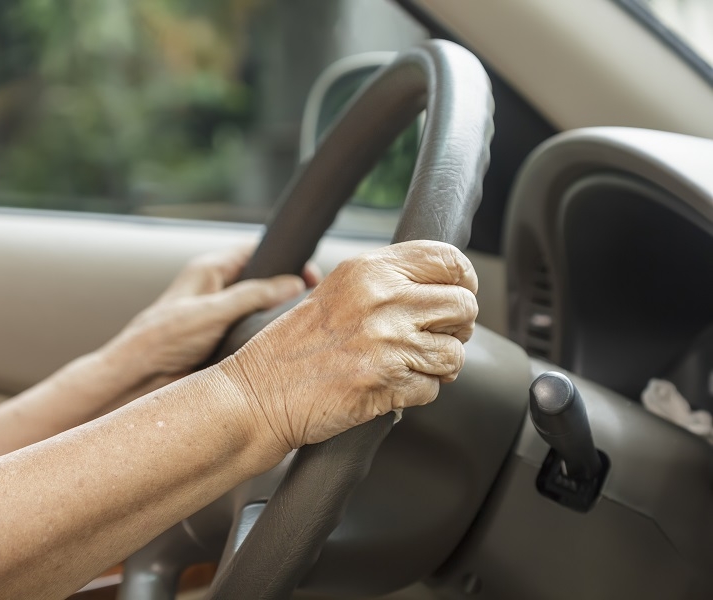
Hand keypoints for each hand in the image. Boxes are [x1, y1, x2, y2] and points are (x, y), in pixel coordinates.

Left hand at [102, 245, 319, 389]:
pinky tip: (282, 346)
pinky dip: (268, 338)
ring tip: (303, 323)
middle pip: (263, 281)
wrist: (137, 380)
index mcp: (210, 271)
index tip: (310, 272)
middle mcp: (217, 291)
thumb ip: (252, 296)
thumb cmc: (159, 340)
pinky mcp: (223, 344)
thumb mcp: (212, 312)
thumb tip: (292, 283)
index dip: (286, 256)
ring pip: (260, 311)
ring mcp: (221, 318)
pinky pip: (254, 335)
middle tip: (312, 298)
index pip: (256, 251)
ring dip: (278, 317)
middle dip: (287, 288)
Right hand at [220, 240, 477, 452]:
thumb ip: (381, 283)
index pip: (448, 261)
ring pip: (455, 352)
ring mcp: (387, 342)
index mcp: (367, 271)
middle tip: (437, 337)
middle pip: (464, 305)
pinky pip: (433, 389)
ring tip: (412, 366)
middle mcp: (381, 300)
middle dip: (458, 327)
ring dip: (440, 365)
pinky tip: (390, 386)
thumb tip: (437, 285)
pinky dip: (418, 393)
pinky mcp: (388, 382)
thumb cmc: (288, 350)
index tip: (458, 295)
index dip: (463, 281)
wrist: (256, 396)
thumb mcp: (332, 293)